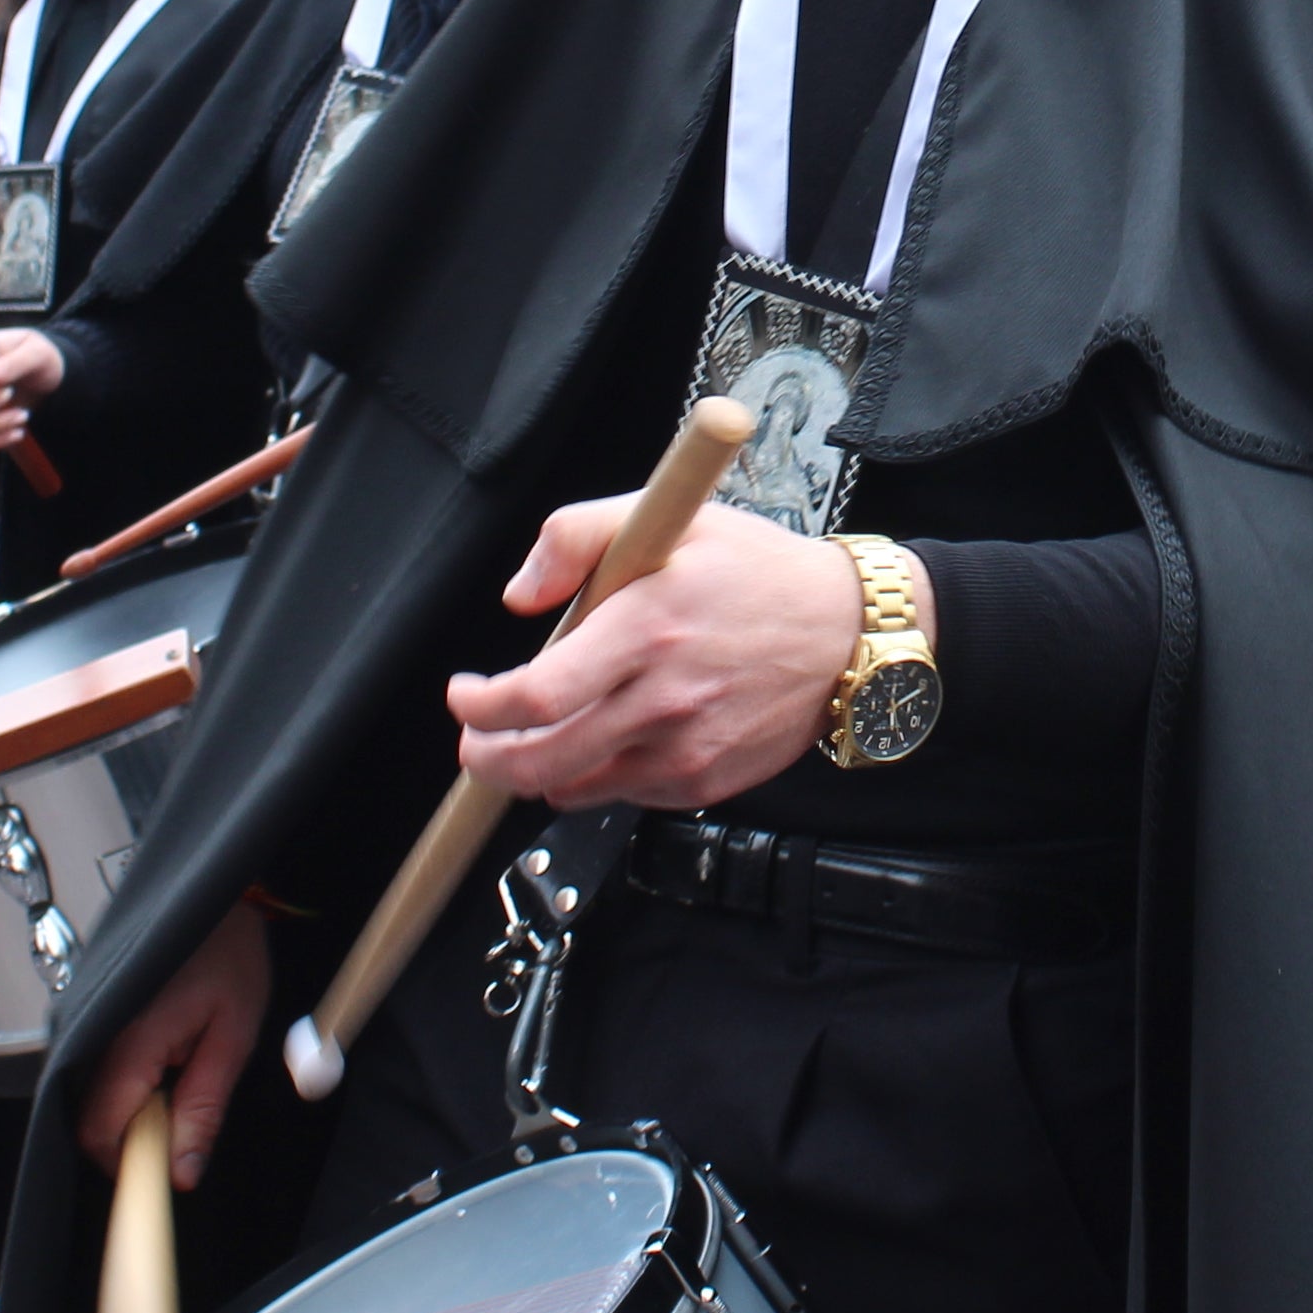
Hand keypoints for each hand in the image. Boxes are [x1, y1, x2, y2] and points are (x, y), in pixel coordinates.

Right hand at [72, 899, 270, 1182]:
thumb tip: (183, 1172)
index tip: (164, 1176)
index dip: (128, 1165)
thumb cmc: (229, 954)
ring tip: (177, 1078)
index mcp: (130, 1039)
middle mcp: (94, 1033)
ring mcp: (86, 1023)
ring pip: (89, 1101)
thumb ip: (204, 1108)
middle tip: (181, 1126)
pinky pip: (94, 1074)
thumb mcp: (233, 1038)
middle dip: (131, 1142)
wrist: (212, 896)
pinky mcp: (89, 1018)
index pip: (100, 1131)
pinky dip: (126, 1087)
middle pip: (87, 1122)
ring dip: (131, 1113)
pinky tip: (162, 1064)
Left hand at [447, 500, 881, 810]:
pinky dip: (602, 774)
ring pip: (574, 787)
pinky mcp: (704, 782)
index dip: (482, 707)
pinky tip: (616, 735)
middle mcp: (664, 698)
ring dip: (541, 768)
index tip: (465, 695)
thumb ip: (576, 536)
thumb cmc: (758, 574)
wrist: (847, 635)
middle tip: (477, 739)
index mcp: (646, 627)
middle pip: (541, 761)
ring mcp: (685, 749)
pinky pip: (625, 795)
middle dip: (489, 757)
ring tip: (543, 734)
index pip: (537, 694)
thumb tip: (521, 594)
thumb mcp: (667, 517)